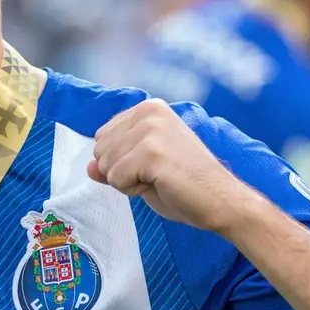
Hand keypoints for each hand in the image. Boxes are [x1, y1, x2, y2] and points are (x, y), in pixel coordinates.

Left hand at [87, 99, 251, 231]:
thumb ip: (114, 163)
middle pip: (100, 150)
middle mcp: (149, 111)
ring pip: (105, 165)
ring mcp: (151, 129)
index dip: (121, 161)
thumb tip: (88, 167)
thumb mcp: (142, 169)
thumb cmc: (185, 185)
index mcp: (148, 108)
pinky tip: (160, 184)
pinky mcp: (151, 151)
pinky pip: (116, 178)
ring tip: (159, 179)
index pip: (102, 136)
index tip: (152, 166)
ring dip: (127, 182)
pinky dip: (133, 190)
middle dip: (121, 171)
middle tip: (156, 175)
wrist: (221, 201)